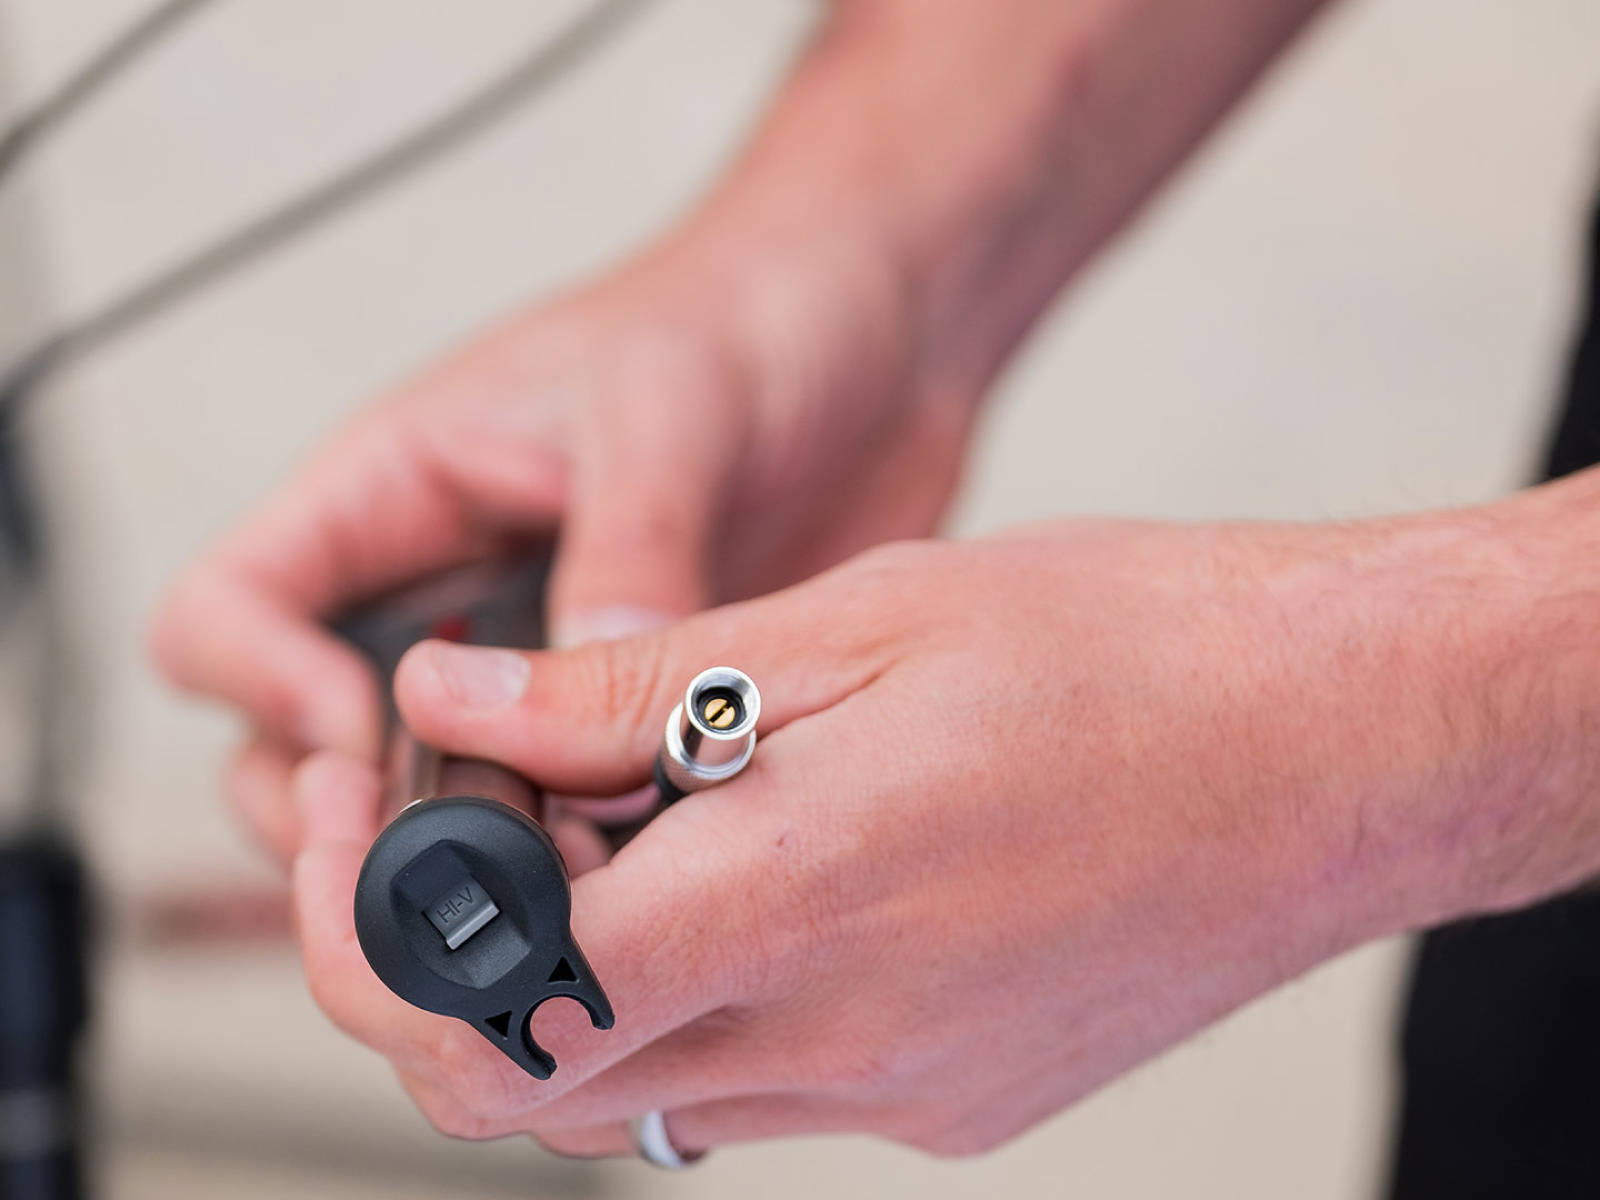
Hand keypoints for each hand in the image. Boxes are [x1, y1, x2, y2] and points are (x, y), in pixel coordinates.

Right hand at [152, 237, 972, 863]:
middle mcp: (438, 592)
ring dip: (462, 850)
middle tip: (453, 852)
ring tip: (560, 867)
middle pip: (289, 749)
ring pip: (419, 800)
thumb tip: (594, 705)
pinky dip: (574, 850)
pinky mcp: (617, 710)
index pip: (224, 614)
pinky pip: (557, 808)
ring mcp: (525, 663)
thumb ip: (626, 551)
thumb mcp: (670, 410)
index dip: (262, 689)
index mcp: (395, 492)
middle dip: (345, 819)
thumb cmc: (741, 315)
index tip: (368, 734)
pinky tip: (644, 860)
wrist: (864, 333)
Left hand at [290, 510, 1582, 1155]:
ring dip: (574, 993)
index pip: (498, 995)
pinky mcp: (962, 1099)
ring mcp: (907, 1091)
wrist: (1346, 746)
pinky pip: (771, 1088)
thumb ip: (628, 682)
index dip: (379, 929)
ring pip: (649, 1101)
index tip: (359, 834)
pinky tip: (752, 876)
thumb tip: (457, 703)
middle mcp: (845, 1036)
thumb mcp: (859, 614)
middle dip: (439, 988)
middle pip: (539, 1095)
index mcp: (799, 900)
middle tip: (444, 845)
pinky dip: (704, 1000)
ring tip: (606, 836)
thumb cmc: (1137, 650)